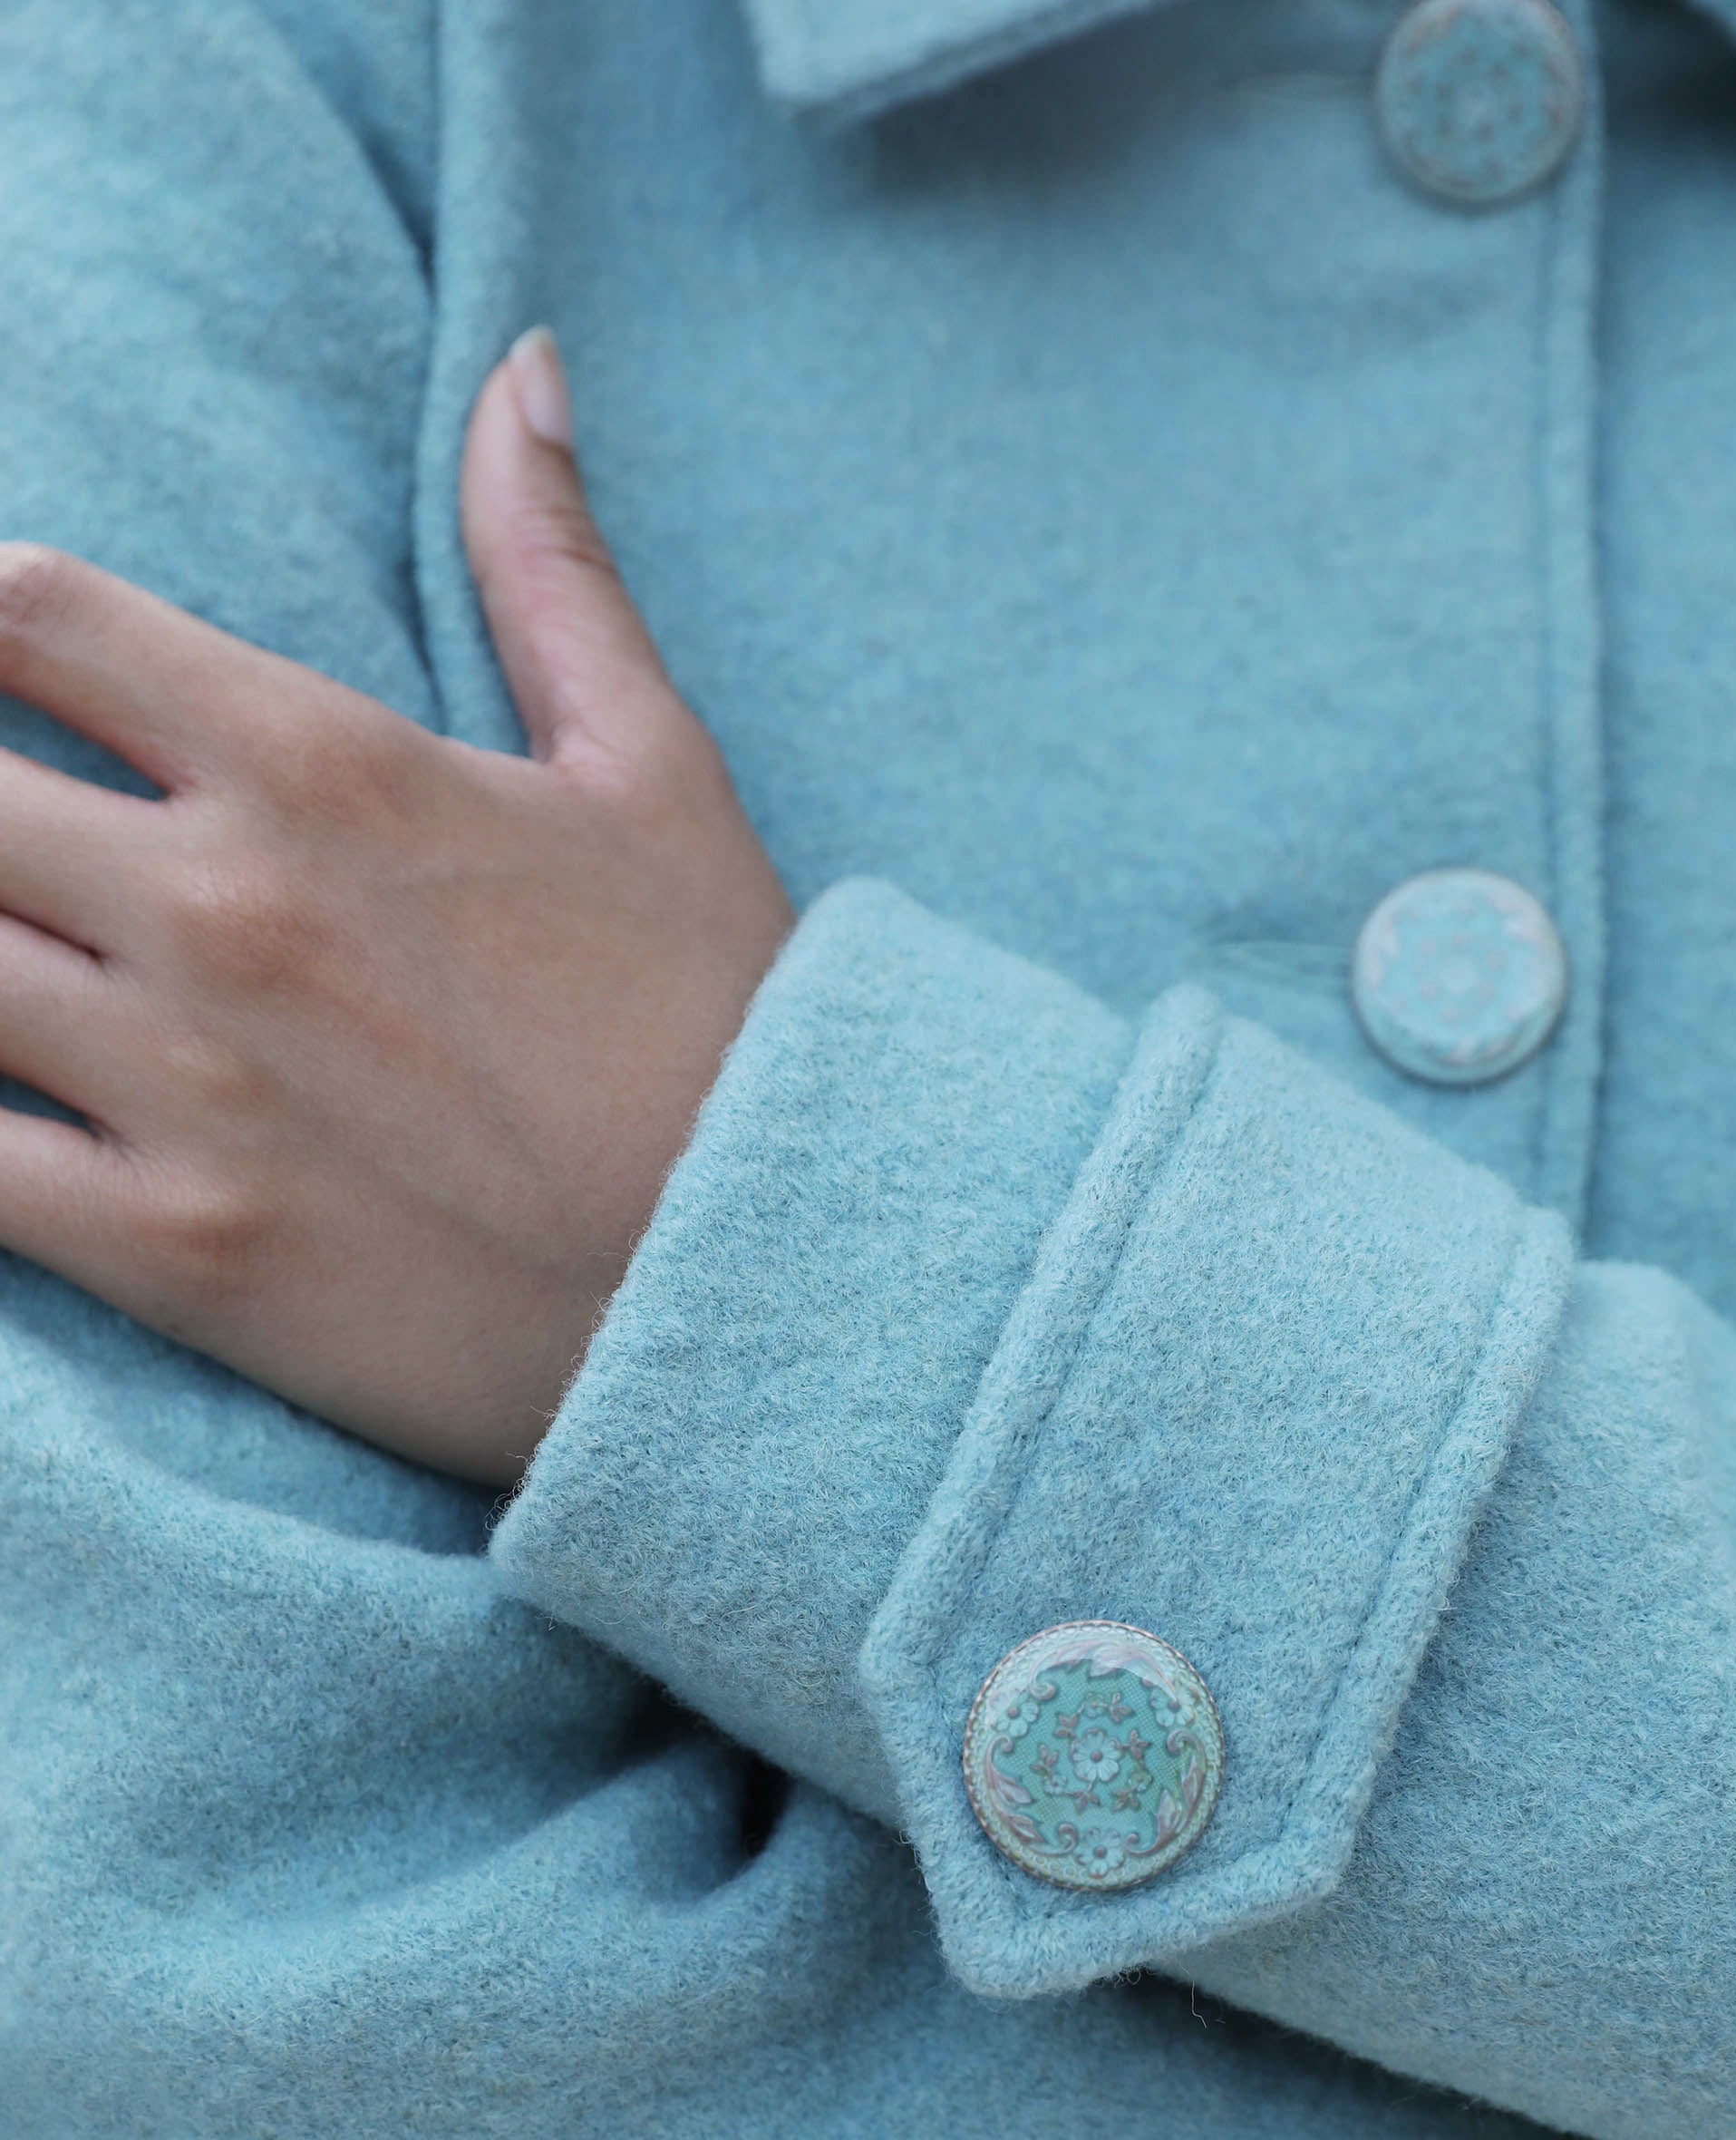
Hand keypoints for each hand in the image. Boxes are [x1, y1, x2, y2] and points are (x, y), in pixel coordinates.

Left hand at [0, 329, 793, 1482]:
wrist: (770, 1290)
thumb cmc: (720, 1029)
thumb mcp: (657, 775)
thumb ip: (549, 568)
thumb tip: (522, 364)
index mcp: (320, 765)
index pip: (29, 612)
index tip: (3, 689)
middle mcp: (221, 904)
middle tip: (20, 871)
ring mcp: (183, 1083)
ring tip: (16, 980)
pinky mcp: (173, 1251)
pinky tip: (2, 1123)